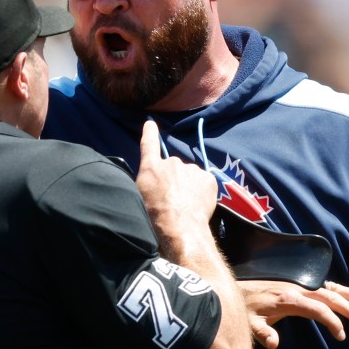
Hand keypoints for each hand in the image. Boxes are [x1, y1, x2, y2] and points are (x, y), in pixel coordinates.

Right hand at [135, 120, 216, 244]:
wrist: (179, 225)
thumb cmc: (154, 215)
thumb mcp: (140, 196)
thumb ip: (148, 180)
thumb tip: (155, 178)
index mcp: (152, 167)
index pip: (149, 145)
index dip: (150, 133)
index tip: (150, 123)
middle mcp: (172, 162)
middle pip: (174, 168)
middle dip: (174, 179)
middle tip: (173, 199)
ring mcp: (191, 169)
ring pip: (190, 176)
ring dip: (188, 186)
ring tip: (185, 206)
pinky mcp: (208, 178)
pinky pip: (204, 183)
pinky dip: (201, 191)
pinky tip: (197, 205)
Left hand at [241, 279, 348, 348]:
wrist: (234, 287)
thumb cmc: (243, 307)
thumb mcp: (249, 323)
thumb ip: (262, 333)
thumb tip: (274, 344)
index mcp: (289, 299)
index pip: (319, 309)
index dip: (333, 322)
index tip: (342, 337)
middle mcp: (298, 288)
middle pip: (331, 297)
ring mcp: (298, 284)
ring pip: (330, 288)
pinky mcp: (297, 283)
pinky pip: (323, 284)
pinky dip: (338, 289)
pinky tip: (347, 295)